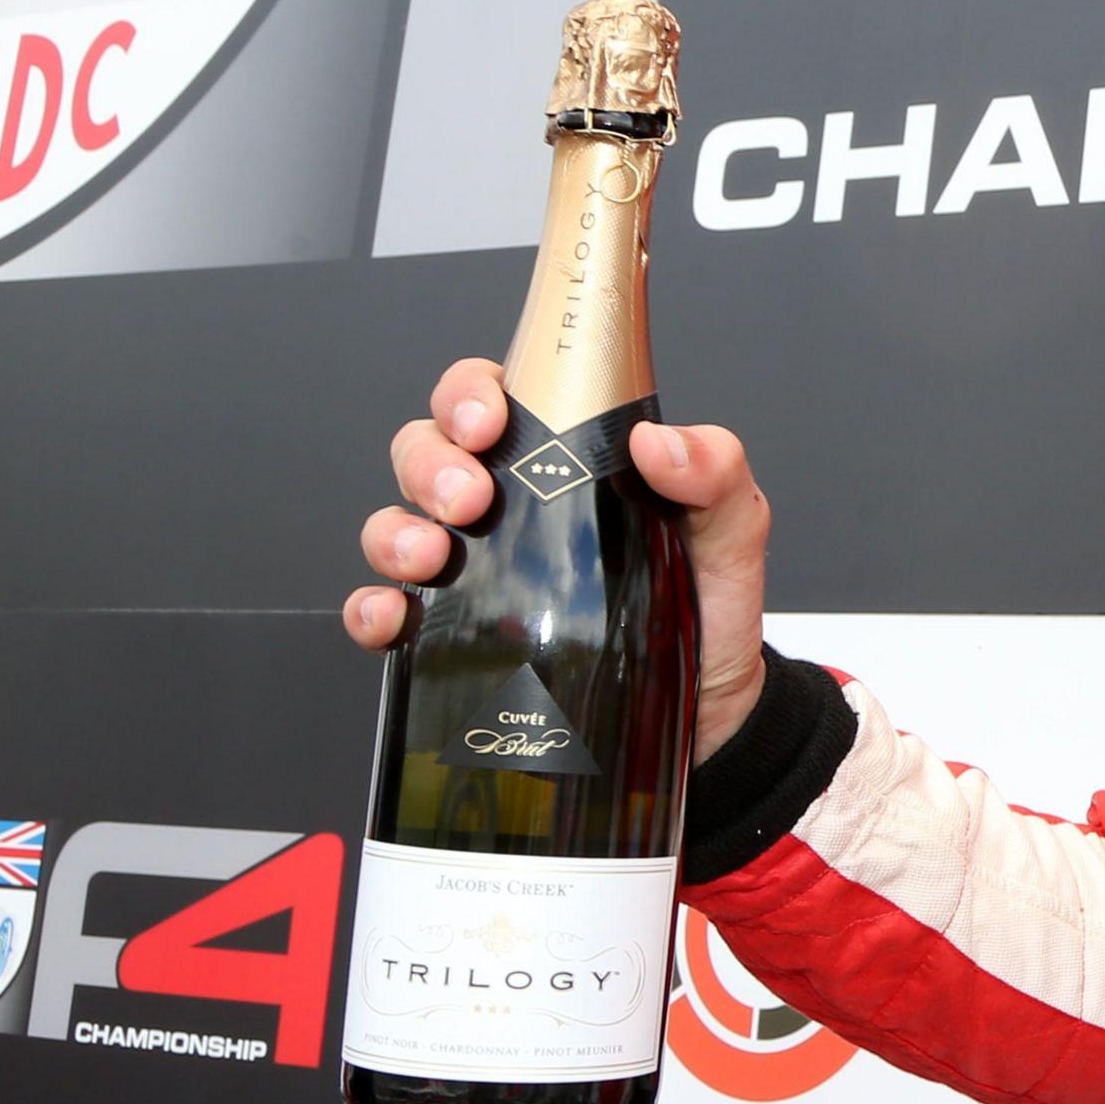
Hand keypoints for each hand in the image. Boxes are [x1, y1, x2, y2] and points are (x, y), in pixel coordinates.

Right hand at [346, 357, 777, 759]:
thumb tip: (661, 444)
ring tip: (433, 558)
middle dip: (430, 464)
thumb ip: (716, 470)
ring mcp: (476, 572)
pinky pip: (386, 612)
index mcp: (560, 459)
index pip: (490, 398)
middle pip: (426, 451)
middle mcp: (507, 507)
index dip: (469, 393)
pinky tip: (393, 618)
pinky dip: (374, 610)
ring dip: (396, 533)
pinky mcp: (455, 639)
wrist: (710, 710)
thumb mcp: (730, 527)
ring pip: (394, 524)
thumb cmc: (709, 605)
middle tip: (471, 499)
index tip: (489, 420)